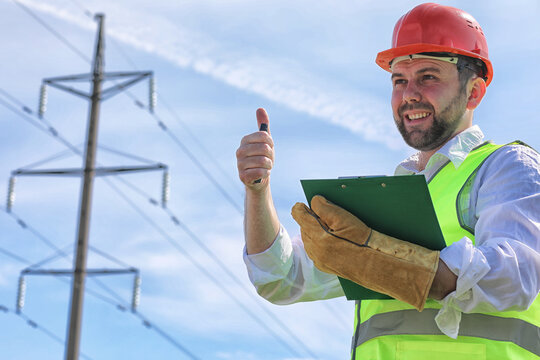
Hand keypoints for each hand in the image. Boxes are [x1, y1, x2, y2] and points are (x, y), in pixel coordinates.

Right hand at [236, 108, 273, 189]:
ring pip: (263, 161)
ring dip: (269, 165)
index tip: (269, 147)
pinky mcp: (242, 176)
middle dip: (271, 156)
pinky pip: (261, 172)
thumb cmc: (262, 157)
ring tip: (265, 167)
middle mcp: (239, 151)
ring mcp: (239, 164)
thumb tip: (260, 108)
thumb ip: (263, 125)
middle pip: (265, 149)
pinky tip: (262, 174)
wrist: (259, 178)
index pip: (264, 136)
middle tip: (267, 159)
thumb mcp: (265, 141)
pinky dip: (266, 173)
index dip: (271, 143)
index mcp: (245, 140)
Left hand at [291, 195, 439, 310]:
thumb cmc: (362, 241)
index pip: (300, 217)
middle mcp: (315, 251)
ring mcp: (319, 260)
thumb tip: (313, 201)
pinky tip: (329, 237)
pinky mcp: (324, 266)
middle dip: (309, 220)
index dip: (300, 208)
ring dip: (313, 231)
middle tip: (318, 213)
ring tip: (325, 225)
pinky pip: (315, 250)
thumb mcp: (344, 219)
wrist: (375, 266)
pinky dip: (319, 242)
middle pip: (304, 228)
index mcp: (318, 238)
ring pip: (309, 240)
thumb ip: (324, 207)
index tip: (301, 204)